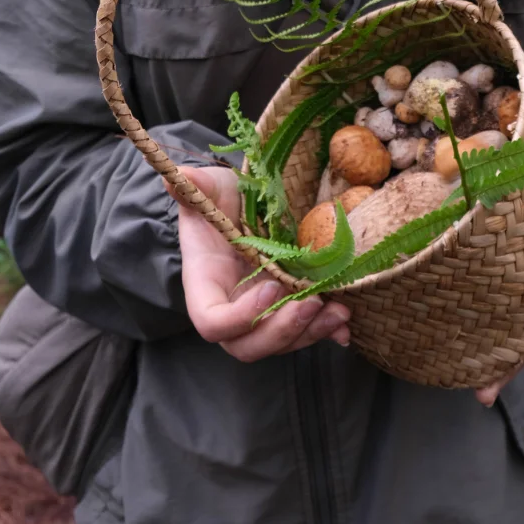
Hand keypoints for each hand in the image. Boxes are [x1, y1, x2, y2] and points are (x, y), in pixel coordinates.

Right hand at [176, 164, 351, 360]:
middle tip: (311, 303)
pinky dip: (325, 333)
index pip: (212, 323)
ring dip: (310, 333)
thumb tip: (179, 176)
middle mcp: (231, 308)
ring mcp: (260, 314)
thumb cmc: (222, 200)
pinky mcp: (285, 311)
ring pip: (280, 344)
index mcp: (206, 284)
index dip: (240, 317)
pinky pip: (303, 334)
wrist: (243, 207)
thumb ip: (194, 186)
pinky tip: (344, 325)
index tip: (270, 286)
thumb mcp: (210, 187)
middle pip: (247, 346)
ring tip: (338, 311)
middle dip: (281, 332)